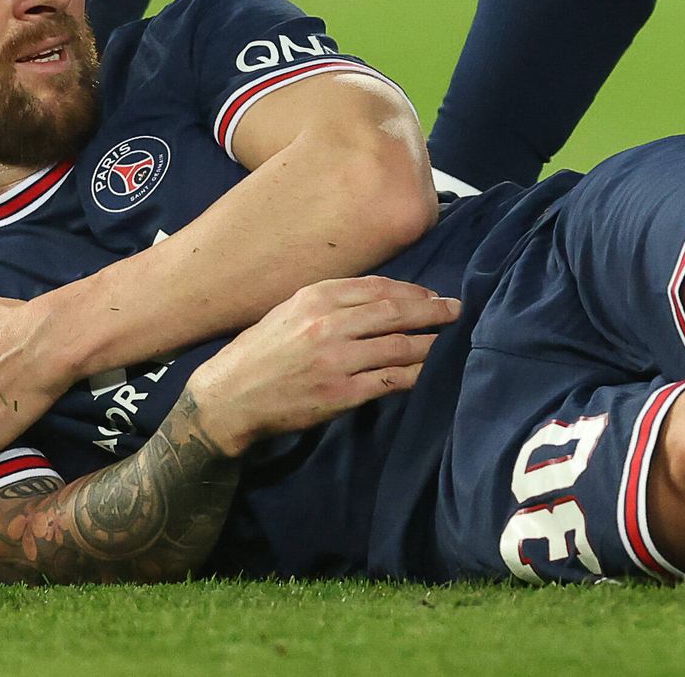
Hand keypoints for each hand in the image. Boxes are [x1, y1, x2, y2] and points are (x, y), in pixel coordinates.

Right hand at [187, 279, 462, 450]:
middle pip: (395, 312)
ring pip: (398, 346)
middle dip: (432, 310)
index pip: (379, 288)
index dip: (412, 290)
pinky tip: (426, 372)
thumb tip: (379, 298)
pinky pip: (388, 381)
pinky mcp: (339, 395)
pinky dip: (413, 375)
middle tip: (456, 311)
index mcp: (316, 298)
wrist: (228, 397)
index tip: (431, 294)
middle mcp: (328, 324)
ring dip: (429, 343)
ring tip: (448, 341)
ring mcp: (335, 361)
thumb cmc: (259, 351)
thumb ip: (331, 301)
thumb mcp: (289, 310)